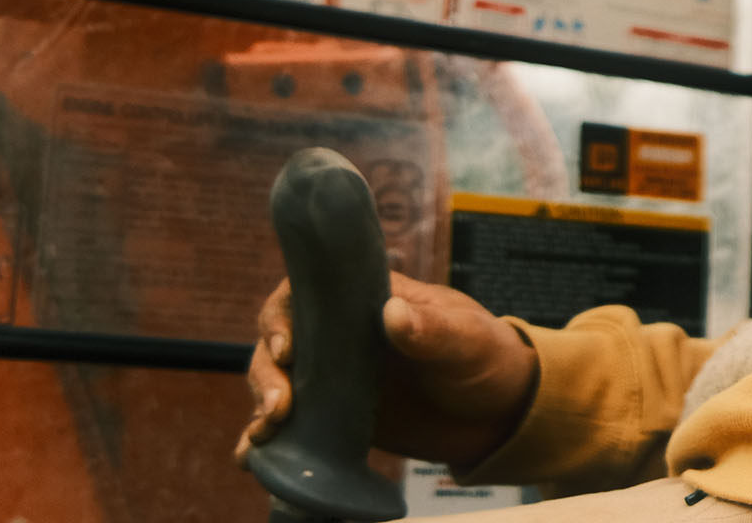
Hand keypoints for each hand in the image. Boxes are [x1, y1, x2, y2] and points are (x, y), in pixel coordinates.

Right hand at [236, 272, 540, 471]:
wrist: (499, 415)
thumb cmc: (487, 359)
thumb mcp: (467, 341)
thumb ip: (432, 330)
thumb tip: (391, 314)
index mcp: (369, 300)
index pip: (307, 293)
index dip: (282, 316)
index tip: (286, 349)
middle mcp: (343, 335)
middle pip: (280, 341)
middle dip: (266, 372)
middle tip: (279, 408)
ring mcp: (336, 377)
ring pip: (277, 382)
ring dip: (261, 404)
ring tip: (265, 434)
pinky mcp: (336, 417)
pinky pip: (293, 426)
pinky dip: (265, 441)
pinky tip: (252, 458)